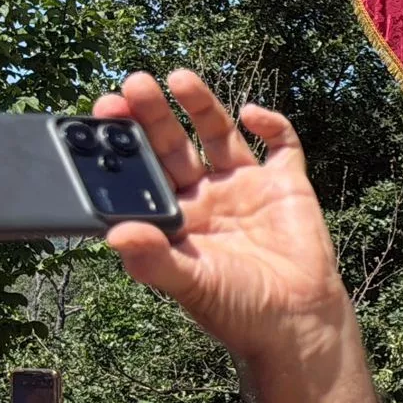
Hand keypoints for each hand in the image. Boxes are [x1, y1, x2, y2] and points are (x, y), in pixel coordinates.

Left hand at [92, 71, 348, 366]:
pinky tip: (254, 115)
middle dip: (153, 114)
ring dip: (200, 105)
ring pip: (218, 133)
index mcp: (175, 218)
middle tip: (133, 85)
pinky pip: (281, 145)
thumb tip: (115, 237)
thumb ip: (153, 261)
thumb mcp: (190, 286)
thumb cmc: (239, 312)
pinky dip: (271, 124)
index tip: (104, 118)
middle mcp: (205, 196)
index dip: (124, 144)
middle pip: (174, 143)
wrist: (298, 324)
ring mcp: (246, 187)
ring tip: (180, 78)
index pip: (141, 170)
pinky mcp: (287, 185)